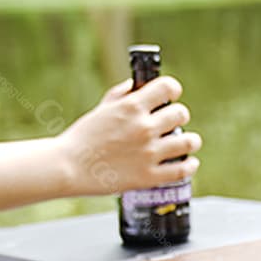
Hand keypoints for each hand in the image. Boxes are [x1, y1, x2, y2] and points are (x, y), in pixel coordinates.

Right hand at [56, 76, 202, 195]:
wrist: (68, 167)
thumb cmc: (83, 137)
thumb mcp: (102, 109)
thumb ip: (122, 95)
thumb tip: (139, 85)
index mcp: (131, 107)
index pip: (168, 87)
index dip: (172, 90)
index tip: (171, 95)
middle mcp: (144, 128)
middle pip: (181, 114)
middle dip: (179, 116)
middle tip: (174, 122)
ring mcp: (149, 153)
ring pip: (188, 142)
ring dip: (191, 140)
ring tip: (189, 142)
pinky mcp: (149, 176)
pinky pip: (183, 169)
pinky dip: (190, 164)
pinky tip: (189, 161)